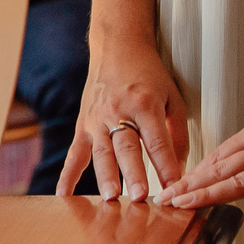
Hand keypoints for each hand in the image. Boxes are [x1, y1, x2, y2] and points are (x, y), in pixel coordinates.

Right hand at [59, 36, 189, 201]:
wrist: (117, 46)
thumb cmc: (148, 73)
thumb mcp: (173, 98)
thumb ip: (178, 134)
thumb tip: (179, 169)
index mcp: (145, 104)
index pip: (158, 142)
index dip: (167, 167)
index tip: (175, 189)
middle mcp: (118, 111)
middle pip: (127, 148)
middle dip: (134, 174)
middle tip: (141, 196)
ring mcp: (97, 118)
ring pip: (102, 152)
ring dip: (106, 176)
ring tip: (111, 197)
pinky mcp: (83, 123)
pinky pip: (75, 152)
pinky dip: (68, 174)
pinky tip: (65, 193)